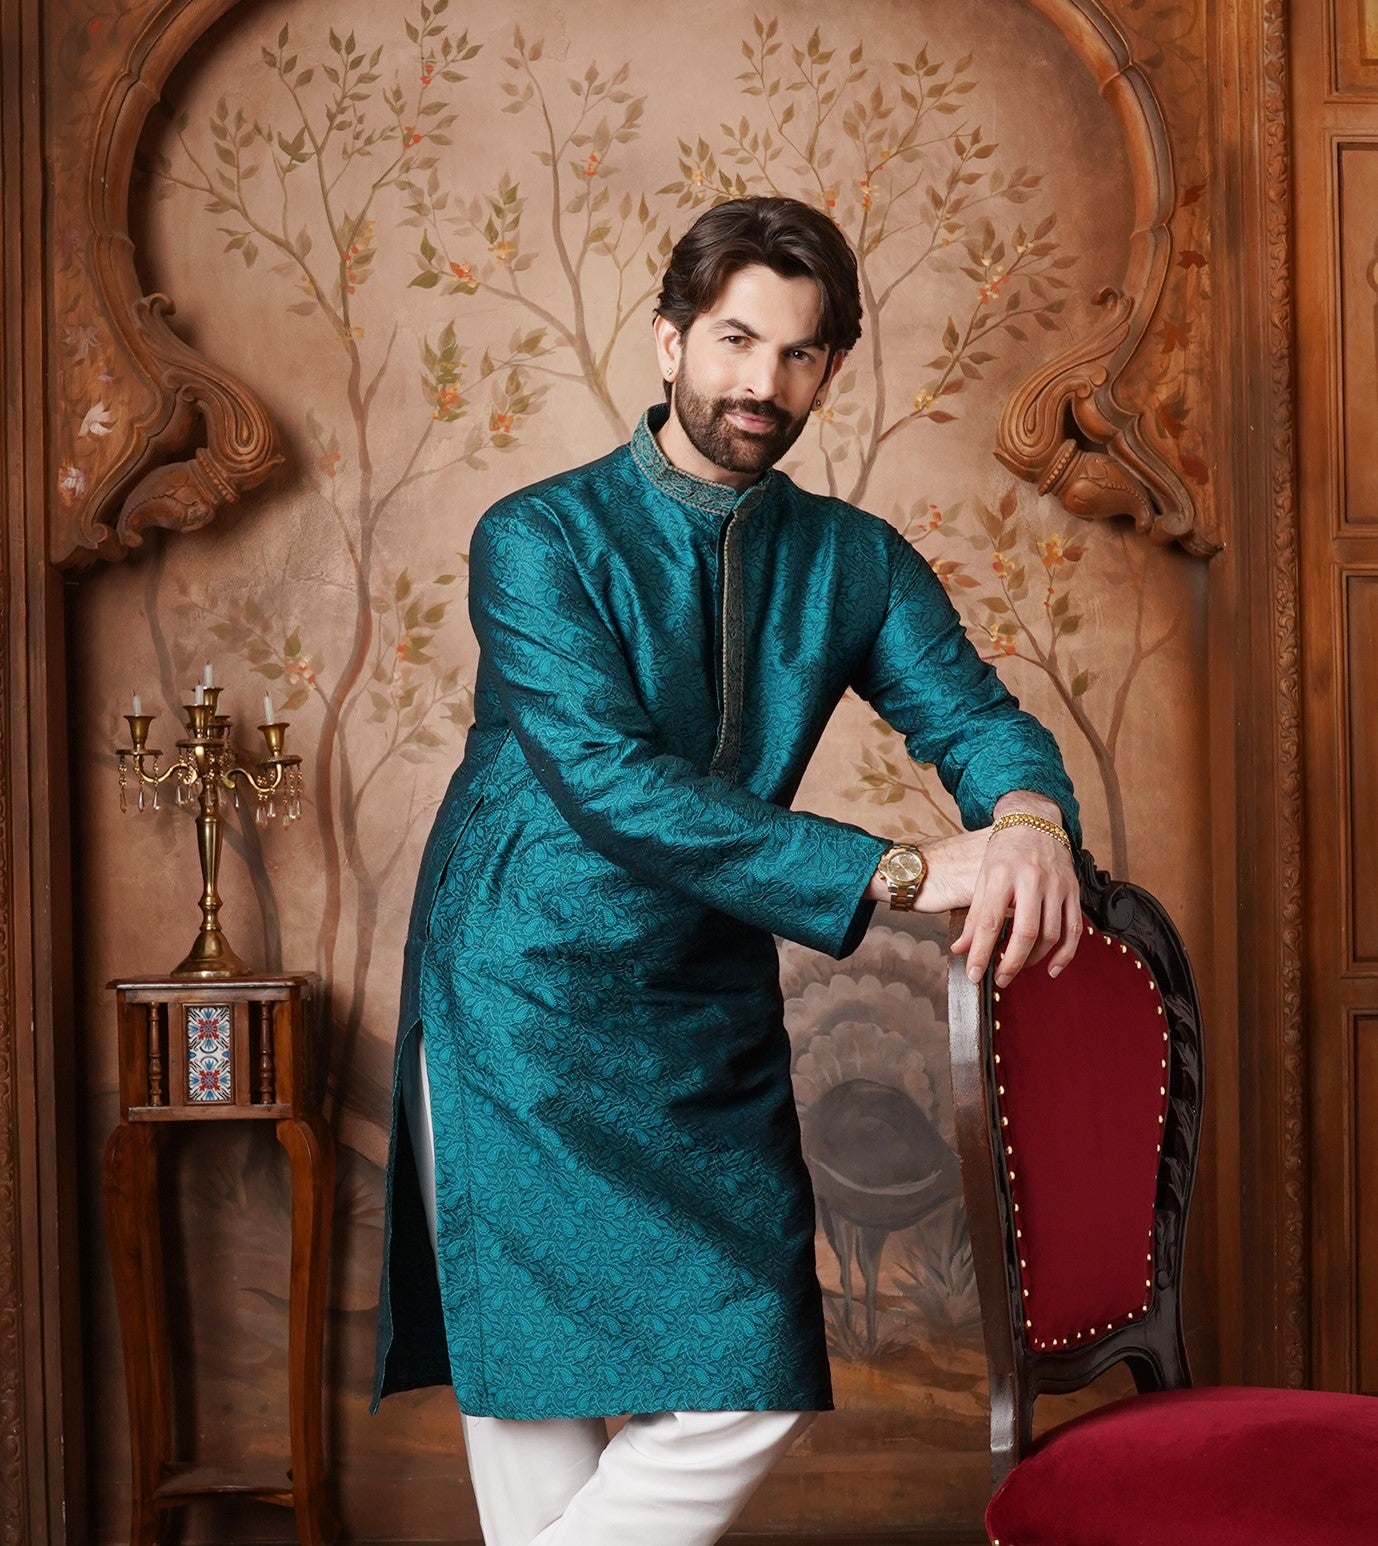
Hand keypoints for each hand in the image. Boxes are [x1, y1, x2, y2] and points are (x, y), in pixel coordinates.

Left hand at [866, 793, 1080, 987]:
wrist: (1033, 822)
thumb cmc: (1004, 851)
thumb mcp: (982, 877)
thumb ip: (974, 915)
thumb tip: (961, 949)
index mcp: (1002, 875)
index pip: (990, 921)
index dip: (981, 952)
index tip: (973, 973)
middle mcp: (1031, 879)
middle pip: (1025, 932)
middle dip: (1011, 963)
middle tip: (1000, 979)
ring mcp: (1056, 885)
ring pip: (1051, 934)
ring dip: (1035, 959)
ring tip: (1018, 967)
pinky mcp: (1073, 890)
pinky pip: (1074, 929)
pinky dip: (1066, 953)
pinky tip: (1053, 967)